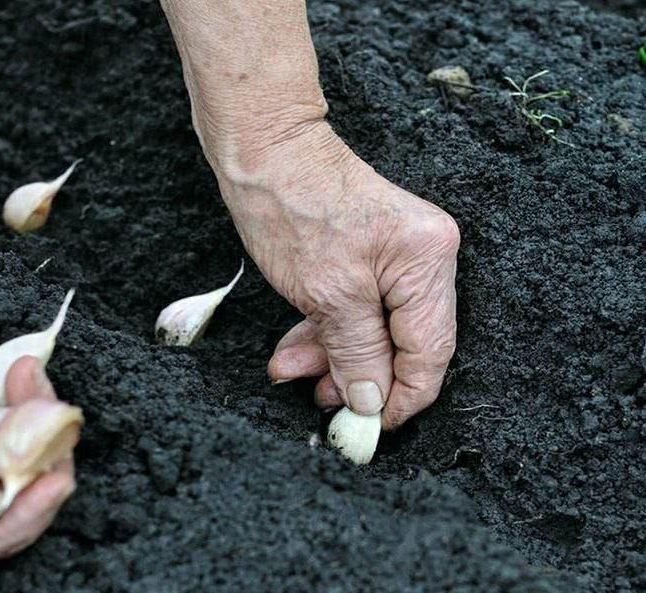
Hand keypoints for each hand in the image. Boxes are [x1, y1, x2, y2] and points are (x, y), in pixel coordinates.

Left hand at [214, 122, 458, 428]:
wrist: (262, 149)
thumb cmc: (291, 207)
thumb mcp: (327, 294)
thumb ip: (357, 352)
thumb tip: (373, 402)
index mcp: (428, 261)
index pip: (431, 351)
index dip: (403, 397)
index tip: (371, 426)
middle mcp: (424, 257)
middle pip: (403, 342)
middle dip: (359, 376)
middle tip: (323, 402)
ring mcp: (397, 255)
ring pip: (374, 329)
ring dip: (334, 356)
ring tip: (293, 371)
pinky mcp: (369, 255)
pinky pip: (356, 308)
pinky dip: (326, 331)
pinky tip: (296, 350)